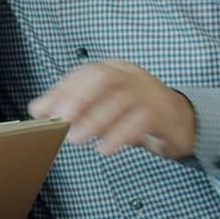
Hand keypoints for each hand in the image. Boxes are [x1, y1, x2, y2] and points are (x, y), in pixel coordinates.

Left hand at [28, 60, 196, 158]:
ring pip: (121, 100)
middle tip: (60, 120)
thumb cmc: (136, 114)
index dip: (62, 90)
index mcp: (116, 69)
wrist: (183, 123)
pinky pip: (141, 121)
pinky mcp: (164, 114)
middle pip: (104, 79)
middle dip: (78, 98)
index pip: (86, 73)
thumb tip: (37, 109)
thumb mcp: (104, 107)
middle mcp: (132, 76)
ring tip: (75, 139)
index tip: (42, 111)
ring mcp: (150, 93)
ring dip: (95, 120)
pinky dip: (120, 135)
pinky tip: (104, 149)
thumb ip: (73, 106)